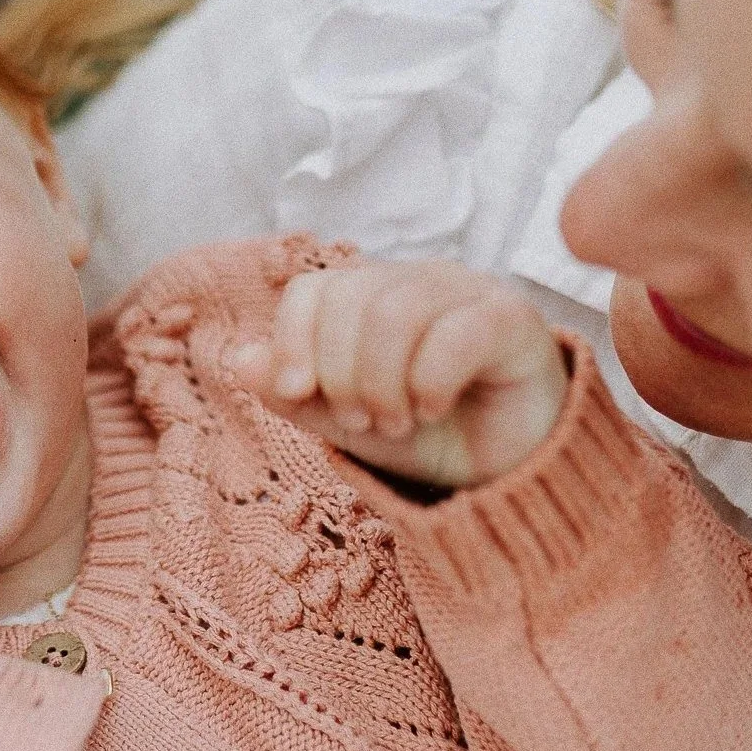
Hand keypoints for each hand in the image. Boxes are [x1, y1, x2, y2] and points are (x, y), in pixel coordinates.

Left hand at [228, 260, 566, 487]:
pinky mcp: (512, 317)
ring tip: (399, 421)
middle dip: (341, 373)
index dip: (293, 340)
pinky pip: (455, 334)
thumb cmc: (427, 436)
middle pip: (350, 298)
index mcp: (370, 296)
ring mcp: (467, 291)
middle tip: (364, 421)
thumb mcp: (347, 424)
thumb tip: (239, 360)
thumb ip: (296, 393)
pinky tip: (434, 410)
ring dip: (383, 384)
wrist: (508, 470)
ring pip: (397, 312)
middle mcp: (416, 281)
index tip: (299, 393)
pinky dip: (430, 383)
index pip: (311, 290)